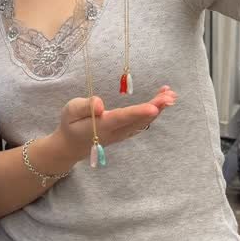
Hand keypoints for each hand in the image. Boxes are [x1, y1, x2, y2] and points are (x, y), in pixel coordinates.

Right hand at [54, 86, 177, 164]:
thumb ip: (84, 106)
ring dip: (158, 108)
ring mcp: (123, 134)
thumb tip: (100, 104)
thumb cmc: (70, 124)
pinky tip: (162, 100)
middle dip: (156, 108)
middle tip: (170, 96)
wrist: (72, 146)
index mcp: (102, 126)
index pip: (122, 118)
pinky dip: (154, 111)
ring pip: (143, 122)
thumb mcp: (69, 111)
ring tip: (170, 94)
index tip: (153, 108)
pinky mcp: (126, 131)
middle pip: (138, 120)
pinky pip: (142, 122)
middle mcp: (116, 132)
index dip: (138, 113)